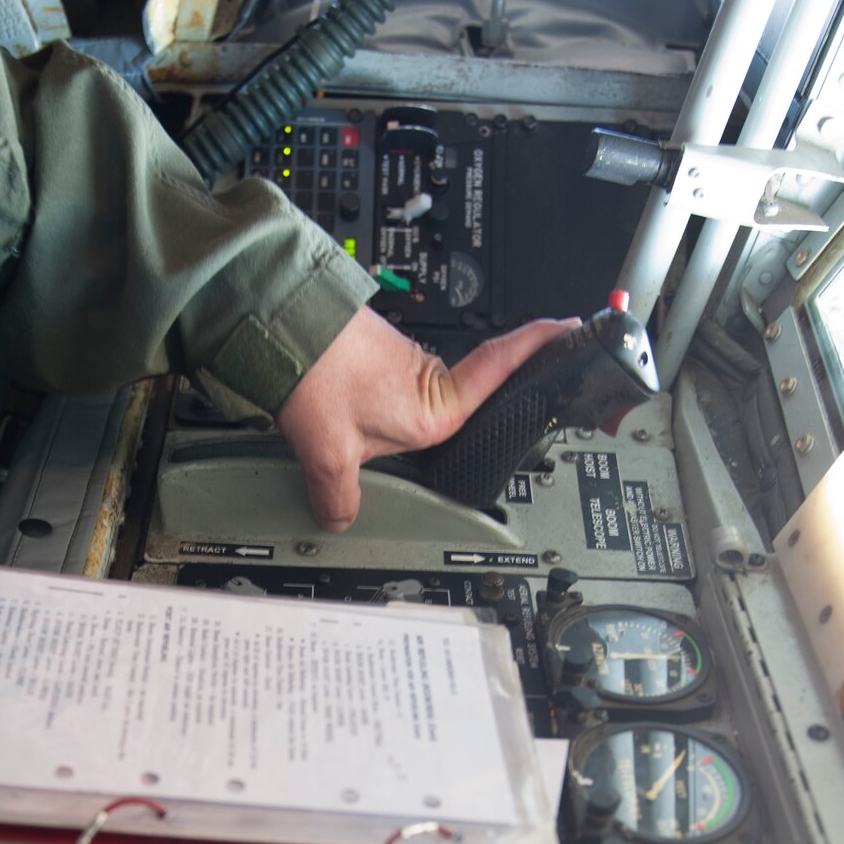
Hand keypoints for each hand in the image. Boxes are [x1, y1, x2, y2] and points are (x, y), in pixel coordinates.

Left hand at [275, 306, 580, 531]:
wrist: (274, 324)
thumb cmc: (313, 375)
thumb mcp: (328, 456)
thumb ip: (340, 498)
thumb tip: (340, 519)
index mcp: (436, 407)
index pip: (502, 367)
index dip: (539, 346)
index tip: (569, 329)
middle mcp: (427, 378)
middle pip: (462, 395)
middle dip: (450, 413)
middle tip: (456, 415)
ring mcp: (402, 359)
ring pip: (416, 392)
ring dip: (394, 408)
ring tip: (364, 419)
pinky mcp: (377, 351)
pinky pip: (388, 382)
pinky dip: (374, 396)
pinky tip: (345, 404)